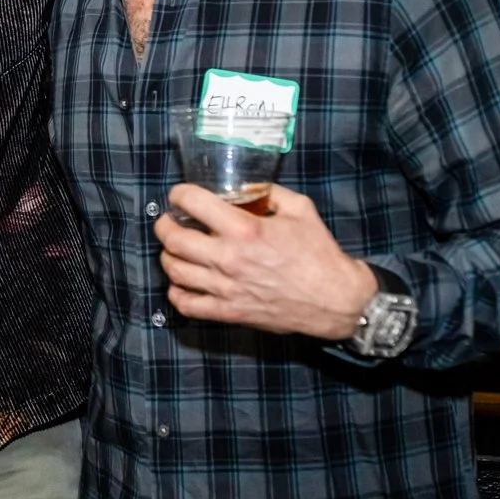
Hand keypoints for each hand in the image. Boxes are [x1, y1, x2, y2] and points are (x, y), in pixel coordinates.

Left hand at [154, 184, 377, 339]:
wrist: (335, 300)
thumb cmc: (319, 254)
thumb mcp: (300, 210)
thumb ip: (270, 193)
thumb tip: (249, 187)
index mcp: (246, 230)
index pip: (193, 203)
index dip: (179, 194)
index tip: (179, 196)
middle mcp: (229, 258)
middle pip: (173, 239)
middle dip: (164, 225)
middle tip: (169, 222)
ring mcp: (226, 288)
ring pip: (174, 270)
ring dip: (168, 256)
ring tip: (175, 250)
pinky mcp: (229, 312)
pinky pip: (186, 304)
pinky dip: (177, 292)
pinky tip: (183, 282)